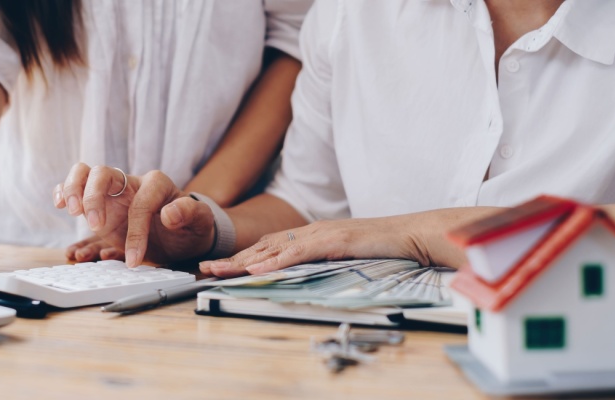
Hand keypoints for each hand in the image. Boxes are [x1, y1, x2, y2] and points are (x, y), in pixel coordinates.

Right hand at [54, 163, 214, 266]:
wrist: (182, 237)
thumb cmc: (190, 227)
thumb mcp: (200, 222)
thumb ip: (189, 213)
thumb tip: (169, 214)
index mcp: (156, 184)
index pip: (140, 202)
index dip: (136, 230)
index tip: (136, 259)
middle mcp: (130, 183)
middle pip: (101, 173)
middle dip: (93, 196)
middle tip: (94, 224)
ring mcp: (112, 194)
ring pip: (84, 175)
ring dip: (73, 190)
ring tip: (71, 211)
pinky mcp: (98, 206)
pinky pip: (75, 192)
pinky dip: (64, 194)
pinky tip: (59, 204)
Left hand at [197, 218, 431, 278]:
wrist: (410, 235)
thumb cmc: (381, 247)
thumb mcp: (344, 256)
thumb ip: (322, 261)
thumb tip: (303, 274)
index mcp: (311, 235)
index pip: (269, 246)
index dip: (242, 256)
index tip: (220, 266)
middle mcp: (310, 231)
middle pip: (263, 245)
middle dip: (232, 257)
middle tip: (204, 268)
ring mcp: (320, 234)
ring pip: (274, 248)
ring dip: (243, 260)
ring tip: (219, 269)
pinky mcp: (332, 241)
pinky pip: (298, 254)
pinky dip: (275, 262)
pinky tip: (257, 268)